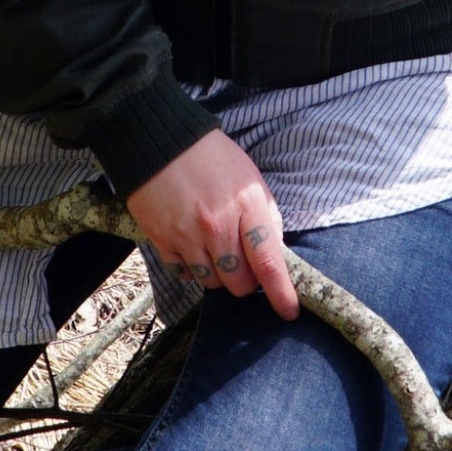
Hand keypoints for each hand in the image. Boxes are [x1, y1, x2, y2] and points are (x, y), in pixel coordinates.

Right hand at [125, 130, 297, 319]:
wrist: (162, 140)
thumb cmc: (213, 158)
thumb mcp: (250, 179)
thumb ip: (266, 216)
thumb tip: (276, 254)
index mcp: (247, 205)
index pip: (268, 262)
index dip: (282, 293)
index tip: (289, 311)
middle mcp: (218, 224)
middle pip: (239, 283)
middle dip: (245, 281)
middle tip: (242, 263)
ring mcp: (188, 234)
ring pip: (211, 283)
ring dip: (217, 274)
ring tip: (214, 248)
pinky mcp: (163, 240)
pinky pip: (183, 273)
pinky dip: (191, 267)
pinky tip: (191, 244)